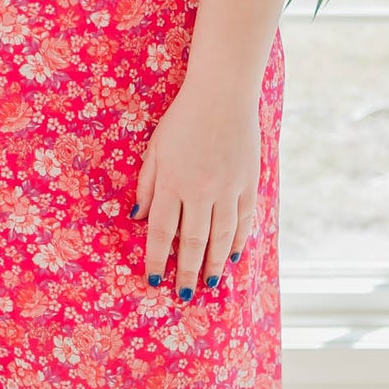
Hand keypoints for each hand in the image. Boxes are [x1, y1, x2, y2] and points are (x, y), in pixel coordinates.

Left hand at [130, 72, 260, 299]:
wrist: (223, 94)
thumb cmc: (182, 119)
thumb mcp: (155, 148)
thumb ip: (148, 185)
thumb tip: (139, 218)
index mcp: (172, 182)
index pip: (163, 231)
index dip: (158, 259)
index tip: (154, 280)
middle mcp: (201, 190)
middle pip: (193, 241)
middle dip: (187, 272)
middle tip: (184, 294)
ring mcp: (228, 188)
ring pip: (221, 237)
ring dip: (214, 263)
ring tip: (210, 283)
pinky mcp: (249, 183)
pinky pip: (244, 220)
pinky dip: (239, 241)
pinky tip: (234, 256)